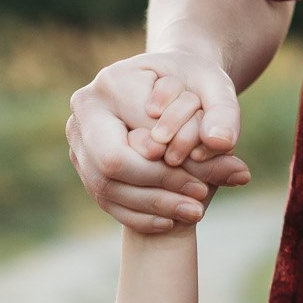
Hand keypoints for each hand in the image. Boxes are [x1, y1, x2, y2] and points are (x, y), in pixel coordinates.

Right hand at [68, 51, 252, 231]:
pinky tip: (170, 220)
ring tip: (194, 211)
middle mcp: (85, 112)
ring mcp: (79, 141)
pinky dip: (139, 215)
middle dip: (158, 188)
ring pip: (106, 188)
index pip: (137, 136)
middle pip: (112, 165)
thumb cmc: (191, 82)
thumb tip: (222, 143)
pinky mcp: (84, 165)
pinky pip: (104, 200)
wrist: (169, 86)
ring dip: (152, 206)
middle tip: (200, 197)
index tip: (206, 179)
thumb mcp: (215, 89)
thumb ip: (224, 113)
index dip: (170, 165)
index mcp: (113, 83)